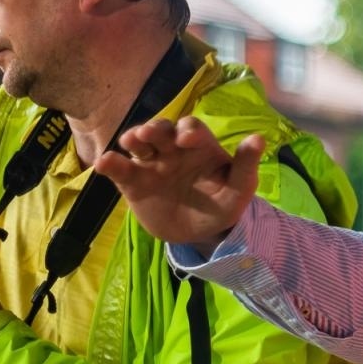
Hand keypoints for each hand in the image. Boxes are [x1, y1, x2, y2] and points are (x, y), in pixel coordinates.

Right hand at [95, 117, 264, 253]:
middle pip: (162, 130)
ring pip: (139, 143)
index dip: (189, 131)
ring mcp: (151, 163)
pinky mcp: (132, 181)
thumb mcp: (238, 190)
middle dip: (156, 129)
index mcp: (200, 147)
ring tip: (130, 142)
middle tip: (149, 135)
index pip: (193, 129)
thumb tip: (259, 138)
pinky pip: (119, 169)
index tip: (186, 140)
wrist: (198, 234)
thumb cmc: (221, 206)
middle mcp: (173, 149)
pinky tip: (103, 163)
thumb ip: (245, 167)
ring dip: (133, 137)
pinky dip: (110, 163)